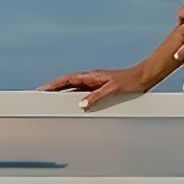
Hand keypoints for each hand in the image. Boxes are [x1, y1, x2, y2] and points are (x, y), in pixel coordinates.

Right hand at [37, 63, 153, 110]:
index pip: (66, 80)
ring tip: (51, 102)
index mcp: (90, 77)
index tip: (41, 90)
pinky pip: (84, 94)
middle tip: (40, 96)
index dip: (53, 85)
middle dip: (53, 89)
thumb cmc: (130, 82)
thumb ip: (96, 97)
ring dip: (63, 94)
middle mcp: (91, 79)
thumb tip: (81, 106)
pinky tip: (74, 107)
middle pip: (67, 84)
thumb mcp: (112, 90)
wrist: (144, 78)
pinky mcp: (101, 89)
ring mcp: (95, 84)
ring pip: (74, 89)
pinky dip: (75, 99)